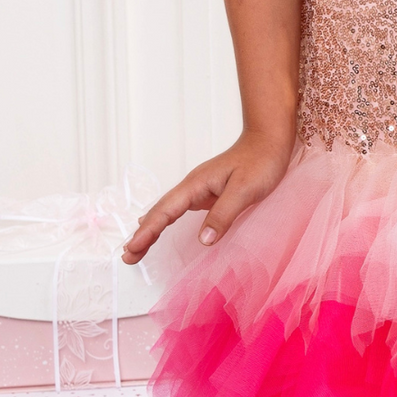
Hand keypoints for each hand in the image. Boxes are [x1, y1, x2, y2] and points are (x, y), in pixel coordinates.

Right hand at [121, 126, 295, 263]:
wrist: (270, 139)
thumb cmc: (261, 161)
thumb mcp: (245, 190)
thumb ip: (223, 214)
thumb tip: (202, 240)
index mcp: (196, 184)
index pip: (166, 211)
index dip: (148, 231)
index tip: (132, 248)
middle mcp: (193, 186)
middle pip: (160, 211)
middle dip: (143, 233)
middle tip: (126, 257)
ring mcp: (199, 189)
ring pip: (168, 211)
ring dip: (151, 229)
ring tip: (135, 248)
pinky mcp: (209, 193)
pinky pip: (180, 211)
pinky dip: (166, 222)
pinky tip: (160, 227)